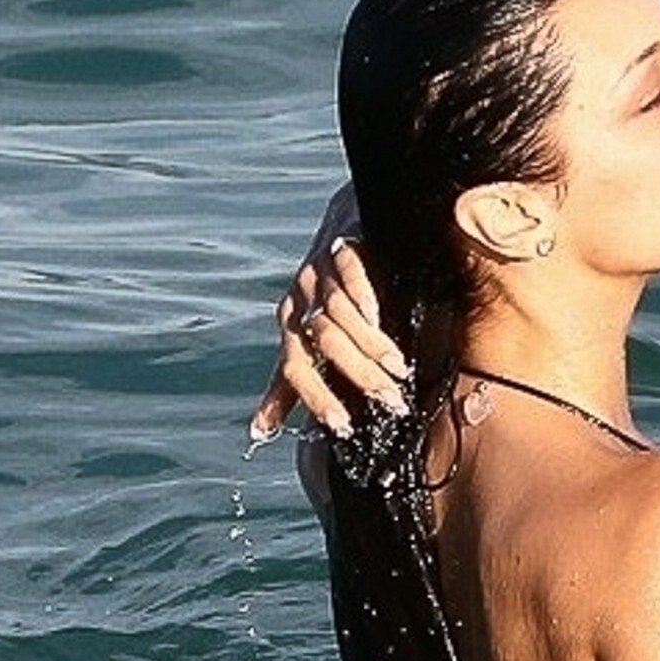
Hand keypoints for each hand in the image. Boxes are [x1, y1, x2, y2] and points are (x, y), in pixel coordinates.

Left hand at [248, 185, 411, 440]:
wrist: (340, 227)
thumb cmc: (322, 295)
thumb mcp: (302, 341)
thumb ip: (288, 385)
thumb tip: (260, 433)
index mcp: (289, 330)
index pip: (296, 370)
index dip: (318, 398)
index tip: (346, 427)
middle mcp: (298, 303)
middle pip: (325, 343)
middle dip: (358, 375)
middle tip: (390, 401)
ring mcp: (318, 275)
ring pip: (339, 313)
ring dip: (370, 344)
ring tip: (398, 368)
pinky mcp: (339, 249)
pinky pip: (349, 273)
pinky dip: (363, 296)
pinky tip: (380, 316)